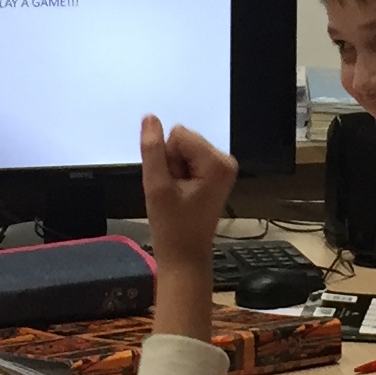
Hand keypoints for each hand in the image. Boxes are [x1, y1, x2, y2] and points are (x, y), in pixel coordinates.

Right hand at [139, 116, 237, 256]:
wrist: (185, 255)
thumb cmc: (173, 227)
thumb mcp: (156, 186)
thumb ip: (152, 149)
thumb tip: (150, 118)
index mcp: (218, 162)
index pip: (178, 134)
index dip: (167, 159)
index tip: (172, 185)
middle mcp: (225, 161)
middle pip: (182, 140)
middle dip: (172, 164)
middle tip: (174, 192)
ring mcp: (222, 168)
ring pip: (183, 149)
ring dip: (174, 171)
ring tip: (178, 196)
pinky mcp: (216, 174)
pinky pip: (188, 159)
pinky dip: (180, 175)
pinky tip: (182, 195)